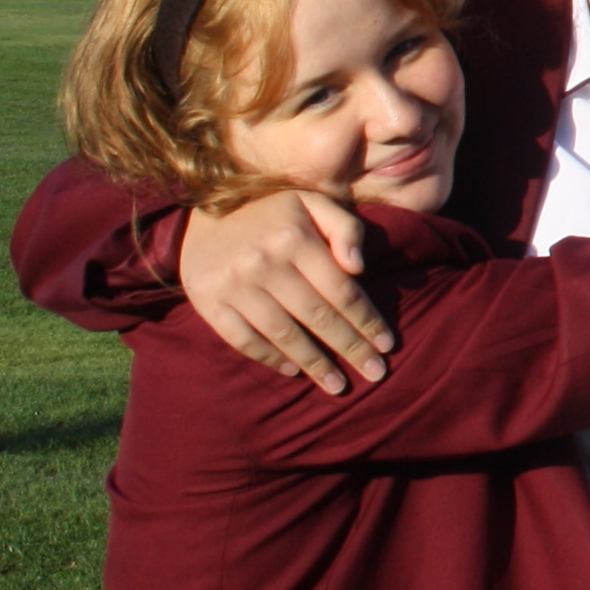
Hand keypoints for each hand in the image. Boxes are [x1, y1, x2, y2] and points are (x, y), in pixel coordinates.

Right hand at [179, 187, 387, 393]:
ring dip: (315, 363)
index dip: (367, 321)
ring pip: (284, 334)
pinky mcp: (208, 302)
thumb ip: (345, 228)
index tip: (387, 345)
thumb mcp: (312, 204)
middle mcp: (263, 263)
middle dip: (350, 349)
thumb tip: (359, 267)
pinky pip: (244, 340)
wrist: (202, 212)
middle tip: (375, 374)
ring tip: (338, 385)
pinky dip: (270, 358)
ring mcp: (233, 285)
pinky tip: (293, 371)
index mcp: (295, 238)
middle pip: (318, 317)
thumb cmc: (272, 213)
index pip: (341, 290)